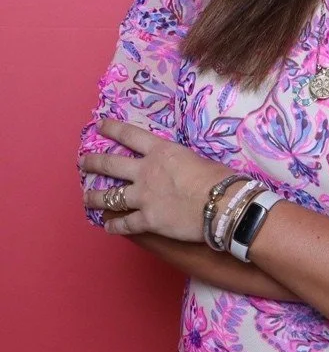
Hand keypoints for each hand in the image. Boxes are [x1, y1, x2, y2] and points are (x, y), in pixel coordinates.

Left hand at [81, 120, 234, 239]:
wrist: (222, 204)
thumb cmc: (219, 178)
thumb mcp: (198, 158)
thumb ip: (181, 161)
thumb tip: (181, 168)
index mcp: (161, 151)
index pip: (130, 135)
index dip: (112, 129)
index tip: (100, 125)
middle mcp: (146, 172)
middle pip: (111, 165)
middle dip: (93, 163)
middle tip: (83, 162)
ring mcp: (143, 197)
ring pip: (110, 196)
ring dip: (94, 197)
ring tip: (86, 198)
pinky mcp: (147, 220)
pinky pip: (124, 224)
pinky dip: (114, 225)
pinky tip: (108, 226)